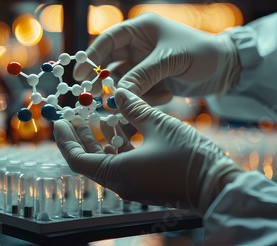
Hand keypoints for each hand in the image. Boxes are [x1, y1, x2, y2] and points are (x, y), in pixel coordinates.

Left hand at [53, 88, 242, 214]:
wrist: (217, 183)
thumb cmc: (187, 155)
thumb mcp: (158, 124)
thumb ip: (135, 107)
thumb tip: (120, 91)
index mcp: (116, 173)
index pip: (76, 158)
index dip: (65, 139)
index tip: (59, 121)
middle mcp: (121, 183)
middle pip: (89, 160)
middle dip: (80, 137)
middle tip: (73, 116)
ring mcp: (134, 186)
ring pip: (106, 162)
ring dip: (99, 140)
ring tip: (95, 118)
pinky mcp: (146, 184)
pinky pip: (122, 165)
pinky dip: (117, 147)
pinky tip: (120, 128)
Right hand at [75, 13, 240, 104]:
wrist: (227, 69)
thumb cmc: (200, 54)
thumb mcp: (169, 62)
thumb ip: (142, 76)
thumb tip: (115, 93)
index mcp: (140, 29)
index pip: (108, 41)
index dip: (91, 57)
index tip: (79, 74)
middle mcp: (138, 46)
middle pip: (110, 63)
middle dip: (107, 80)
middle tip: (100, 96)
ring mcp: (144, 65)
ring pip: (124, 82)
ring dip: (132, 92)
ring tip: (149, 96)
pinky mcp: (152, 81)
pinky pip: (138, 93)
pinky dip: (149, 97)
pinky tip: (168, 94)